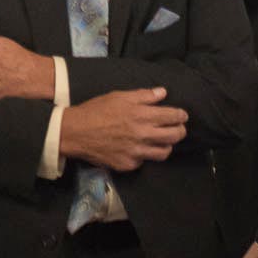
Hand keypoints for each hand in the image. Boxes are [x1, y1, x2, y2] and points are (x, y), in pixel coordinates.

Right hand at [57, 87, 185, 171]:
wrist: (75, 132)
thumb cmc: (96, 110)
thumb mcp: (119, 96)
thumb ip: (143, 95)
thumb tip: (162, 92)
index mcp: (142, 115)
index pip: (173, 116)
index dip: (181, 115)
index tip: (182, 115)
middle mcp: (143, 135)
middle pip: (175, 136)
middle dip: (180, 130)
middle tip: (178, 128)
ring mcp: (136, 152)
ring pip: (164, 152)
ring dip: (166, 145)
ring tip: (162, 140)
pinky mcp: (128, 165)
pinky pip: (144, 161)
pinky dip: (144, 155)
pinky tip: (138, 149)